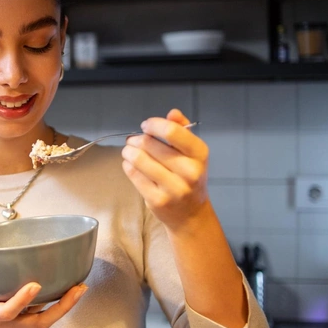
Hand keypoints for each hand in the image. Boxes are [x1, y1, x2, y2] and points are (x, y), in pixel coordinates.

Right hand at [0, 233, 87, 327]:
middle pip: (39, 322)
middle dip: (61, 307)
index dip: (22, 300)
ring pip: (45, 321)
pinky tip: (68, 290)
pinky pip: (42, 317)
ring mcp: (15, 327)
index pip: (7, 311)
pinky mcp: (20, 325)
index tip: (35, 284)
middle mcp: (5, 325)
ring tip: (80, 287)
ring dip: (64, 306)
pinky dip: (57, 306)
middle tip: (78, 288)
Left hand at [121, 108, 209, 230]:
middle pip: (150, 144)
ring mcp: (174, 188)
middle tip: (133, 140)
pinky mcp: (158, 200)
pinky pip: (134, 175)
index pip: (172, 132)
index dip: (153, 125)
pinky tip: (130, 165)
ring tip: (129, 151)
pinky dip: (128, 166)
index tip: (145, 126)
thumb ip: (182, 129)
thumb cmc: (188, 177)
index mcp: (199, 154)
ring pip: (139, 159)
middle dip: (137, 139)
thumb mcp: (192, 153)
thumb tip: (172, 113)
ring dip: (128, 151)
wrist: (190, 214)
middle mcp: (190, 171)